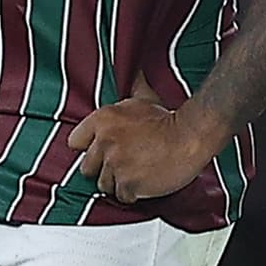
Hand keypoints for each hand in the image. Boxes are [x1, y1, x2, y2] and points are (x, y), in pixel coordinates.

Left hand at [68, 84, 221, 203]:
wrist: (191, 136)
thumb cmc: (169, 119)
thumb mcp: (143, 99)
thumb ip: (131, 87)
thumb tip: (133, 69)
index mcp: (103, 120)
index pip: (74, 141)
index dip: (89, 148)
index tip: (99, 151)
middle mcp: (105, 142)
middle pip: (87, 168)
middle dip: (103, 169)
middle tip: (121, 164)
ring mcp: (115, 164)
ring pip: (104, 185)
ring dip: (118, 183)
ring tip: (135, 173)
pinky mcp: (128, 184)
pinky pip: (122, 196)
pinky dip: (132, 194)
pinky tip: (144, 183)